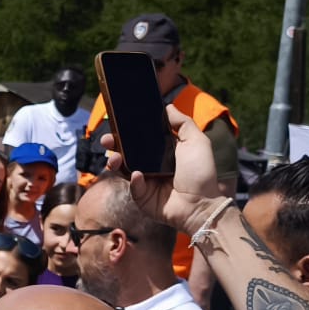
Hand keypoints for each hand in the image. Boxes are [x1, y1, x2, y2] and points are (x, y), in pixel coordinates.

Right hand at [104, 105, 222, 233]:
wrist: (201, 203)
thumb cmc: (201, 172)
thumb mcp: (196, 141)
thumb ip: (182, 123)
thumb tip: (168, 106)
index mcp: (162, 151)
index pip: (140, 138)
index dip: (127, 131)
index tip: (117, 122)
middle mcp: (151, 165)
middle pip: (126, 152)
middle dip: (113, 145)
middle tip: (106, 140)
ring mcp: (146, 182)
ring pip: (123, 169)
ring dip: (115, 161)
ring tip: (114, 158)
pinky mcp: (142, 197)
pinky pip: (132, 186)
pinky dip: (134, 180)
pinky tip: (138, 175)